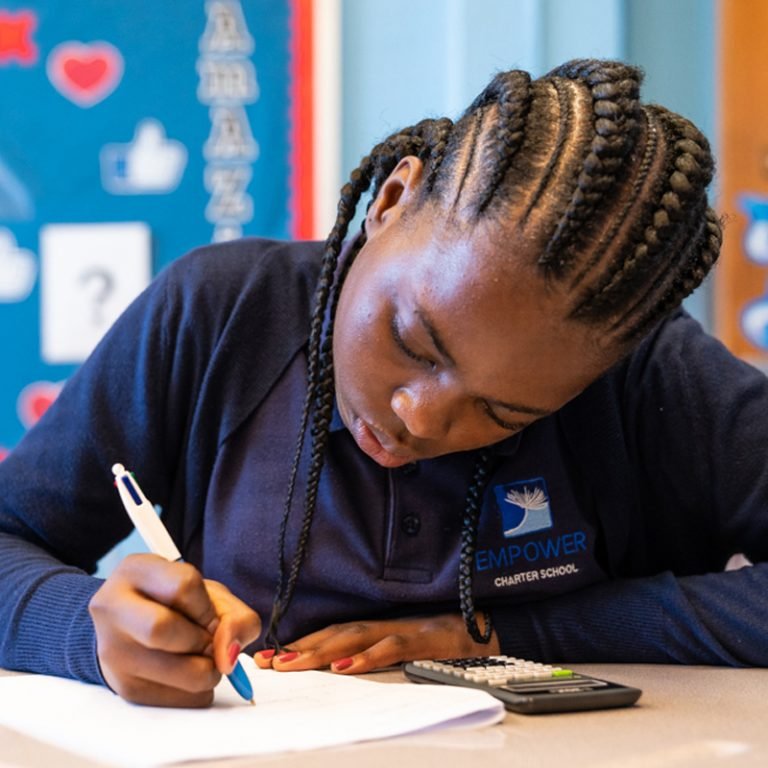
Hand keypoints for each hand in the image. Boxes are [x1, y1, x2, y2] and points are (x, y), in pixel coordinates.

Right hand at [89, 553, 260, 706]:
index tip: (209, 617)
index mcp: (136, 571)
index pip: (182, 585)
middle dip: (202, 640)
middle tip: (208, 641)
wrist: (132, 628)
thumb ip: (235, 615)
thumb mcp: (208, 594)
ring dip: (208, 670)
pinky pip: (181, 699)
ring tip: (202, 657)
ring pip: (179, 673)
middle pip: (162, 629)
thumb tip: (228, 655)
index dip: (207, 607)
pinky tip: (188, 672)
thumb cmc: (174, 605)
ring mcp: (113, 651)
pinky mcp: (125, 688)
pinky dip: (199, 690)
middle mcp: (112, 608)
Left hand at [254, 613, 499, 673]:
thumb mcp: (408, 645)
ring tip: (292, 663)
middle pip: (336, 634)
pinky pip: (393, 647)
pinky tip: (346, 666)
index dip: (300, 643)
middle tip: (267, 662)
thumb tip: (342, 667)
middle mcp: (386, 624)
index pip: (332, 634)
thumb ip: (378, 651)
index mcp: (380, 627)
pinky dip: (368, 657)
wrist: (490, 623)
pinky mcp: (424, 639)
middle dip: (299, 648)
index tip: (269, 655)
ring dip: (321, 651)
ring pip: (356, 637)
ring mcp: (404, 629)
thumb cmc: (448, 638)